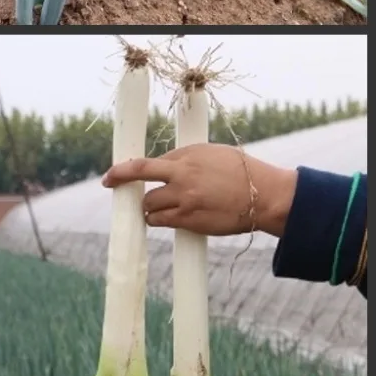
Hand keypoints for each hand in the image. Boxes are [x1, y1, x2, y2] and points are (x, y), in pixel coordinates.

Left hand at [101, 142, 297, 237]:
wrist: (265, 196)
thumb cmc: (241, 171)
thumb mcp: (211, 154)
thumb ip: (183, 159)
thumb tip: (161, 166)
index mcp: (187, 157)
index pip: (144, 165)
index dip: (124, 171)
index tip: (110, 176)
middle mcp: (182, 177)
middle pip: (140, 184)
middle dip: (129, 188)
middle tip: (120, 190)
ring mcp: (185, 201)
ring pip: (149, 206)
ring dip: (149, 207)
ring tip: (159, 206)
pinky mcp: (190, 220)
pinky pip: (162, 221)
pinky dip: (159, 220)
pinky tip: (165, 217)